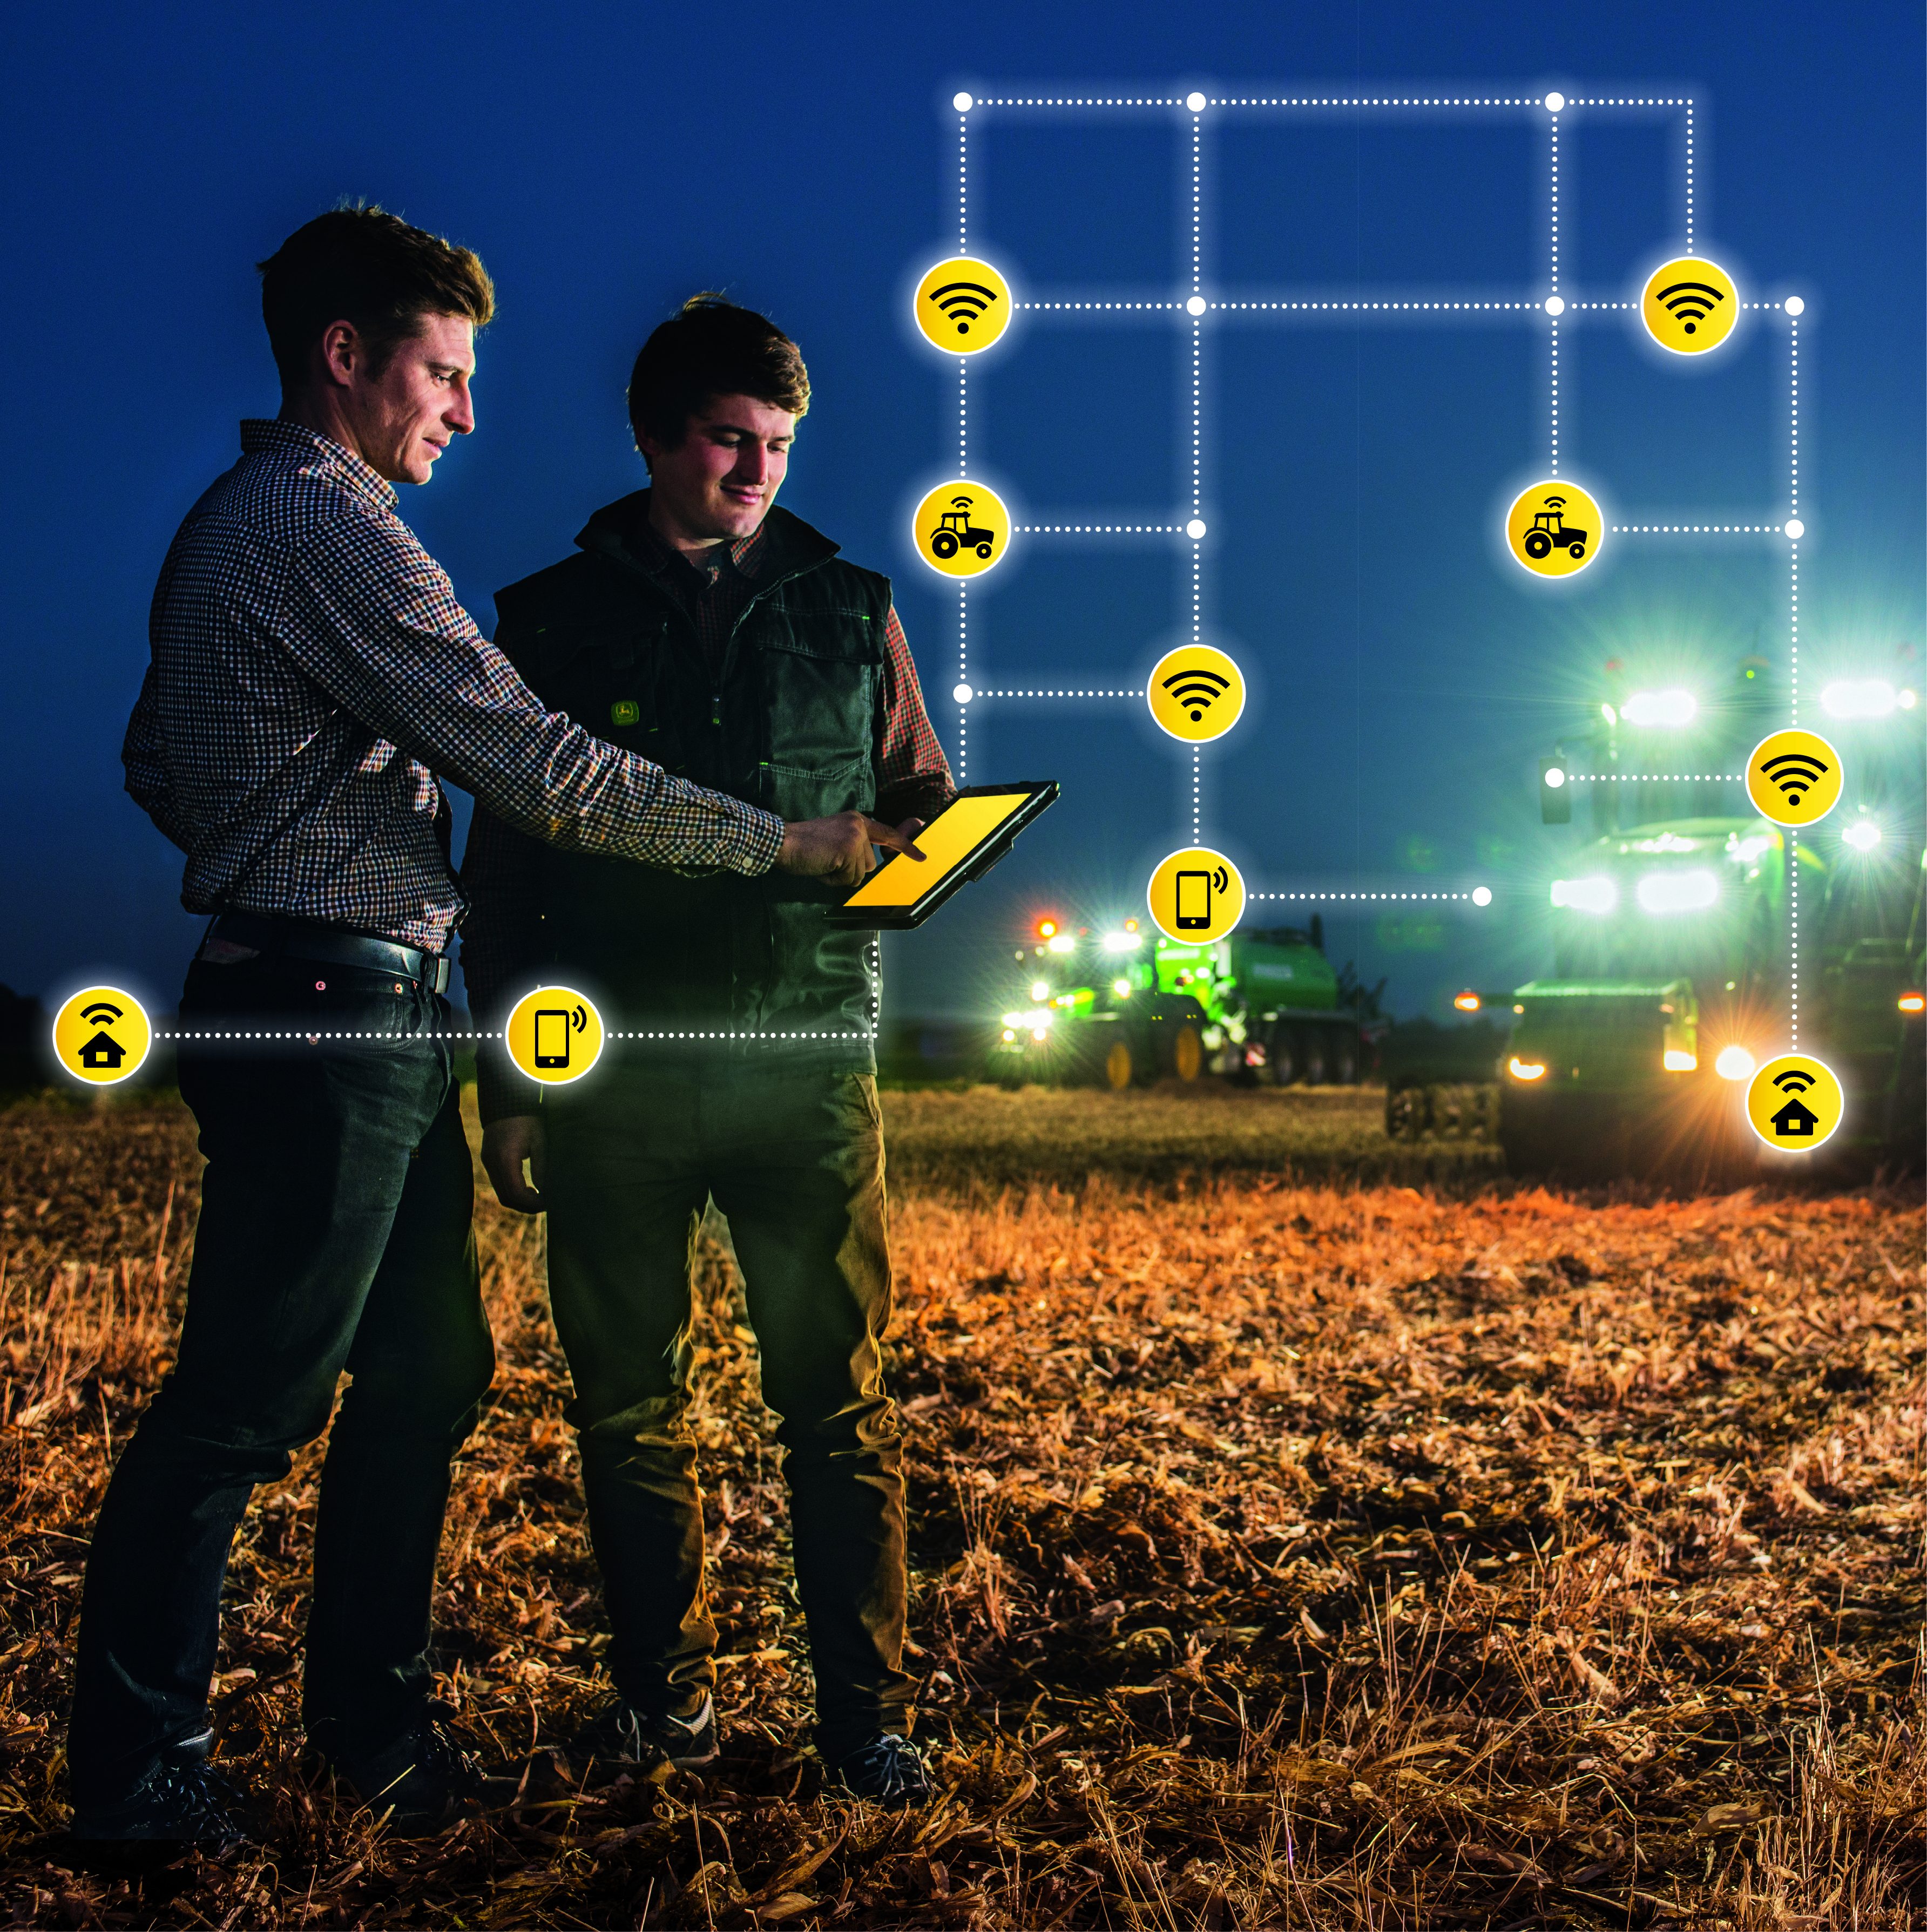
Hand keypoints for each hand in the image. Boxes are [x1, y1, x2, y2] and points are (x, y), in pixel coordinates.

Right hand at [482, 1114, 545, 1212]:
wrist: (506, 1102)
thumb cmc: (527, 1119)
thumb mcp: (540, 1142)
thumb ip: (541, 1168)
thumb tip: (546, 1192)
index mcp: (505, 1159)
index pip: (515, 1193)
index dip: (531, 1203)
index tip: (547, 1203)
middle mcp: (492, 1163)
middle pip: (506, 1198)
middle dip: (525, 1206)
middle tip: (544, 1205)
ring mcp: (487, 1162)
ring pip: (501, 1193)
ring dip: (519, 1200)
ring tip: (537, 1198)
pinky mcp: (487, 1160)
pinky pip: (498, 1183)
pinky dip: (512, 1191)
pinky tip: (527, 1189)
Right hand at [776, 812, 927, 889]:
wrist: (783, 841)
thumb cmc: (805, 844)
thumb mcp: (835, 838)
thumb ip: (854, 846)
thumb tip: (872, 864)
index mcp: (856, 820)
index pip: (887, 834)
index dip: (906, 846)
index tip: (922, 857)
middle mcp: (858, 826)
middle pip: (869, 864)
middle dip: (850, 870)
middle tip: (828, 860)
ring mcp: (854, 838)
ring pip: (859, 875)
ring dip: (841, 876)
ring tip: (823, 862)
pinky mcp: (847, 851)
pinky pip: (848, 880)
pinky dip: (833, 880)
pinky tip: (821, 867)